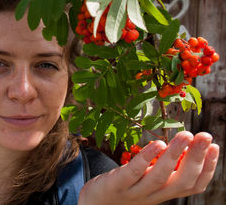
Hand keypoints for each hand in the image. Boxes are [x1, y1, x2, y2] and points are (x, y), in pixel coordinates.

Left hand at [78, 131, 218, 204]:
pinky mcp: (116, 185)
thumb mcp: (147, 181)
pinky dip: (147, 158)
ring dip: (176, 155)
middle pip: (182, 180)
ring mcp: (135, 191)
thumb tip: (184, 149)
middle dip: (197, 158)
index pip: (192, 185)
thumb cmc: (124, 188)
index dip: (207, 168)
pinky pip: (134, 171)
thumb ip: (164, 170)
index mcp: (164, 193)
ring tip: (187, 135)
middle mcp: (153, 196)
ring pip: (161, 176)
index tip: (215, 147)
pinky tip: (157, 143)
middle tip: (206, 136)